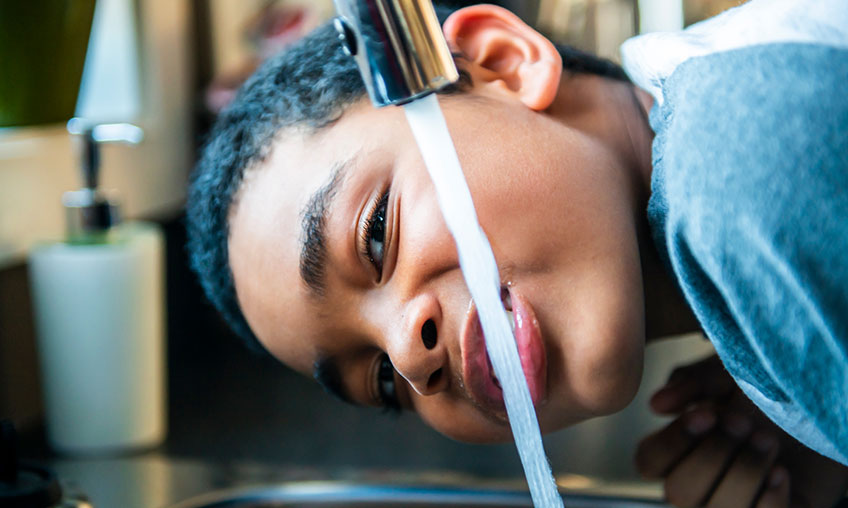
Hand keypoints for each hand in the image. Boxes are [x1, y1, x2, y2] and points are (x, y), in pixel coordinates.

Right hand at [635, 354, 847, 507]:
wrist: (826, 406)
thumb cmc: (772, 387)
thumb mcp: (730, 373)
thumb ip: (693, 382)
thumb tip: (657, 404)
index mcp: (682, 447)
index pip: (649, 462)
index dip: (672, 442)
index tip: (708, 413)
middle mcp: (701, 480)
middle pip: (678, 493)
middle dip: (714, 456)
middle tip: (745, 423)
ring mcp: (733, 503)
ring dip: (744, 473)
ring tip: (768, 441)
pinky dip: (769, 498)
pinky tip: (782, 473)